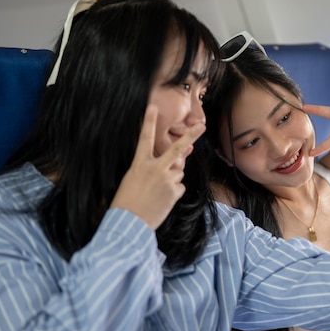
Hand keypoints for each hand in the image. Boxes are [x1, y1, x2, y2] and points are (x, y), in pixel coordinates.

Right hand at [111, 105, 205, 229]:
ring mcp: (166, 180)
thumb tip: (176, 163)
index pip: (144, 138)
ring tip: (157, 192)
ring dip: (172, 179)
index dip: (148, 122)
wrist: (128, 223)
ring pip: (178, 172)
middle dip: (191, 136)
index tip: (153, 107)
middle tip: (202, 125)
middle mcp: (155, 168)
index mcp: (140, 163)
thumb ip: (153, 167)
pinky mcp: (174, 192)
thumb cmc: (127, 201)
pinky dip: (173, 193)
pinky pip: (179, 187)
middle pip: (177, 149)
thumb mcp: (133, 179)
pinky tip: (162, 200)